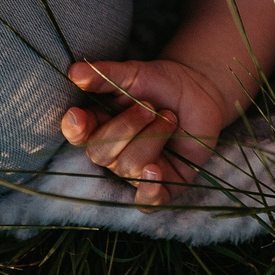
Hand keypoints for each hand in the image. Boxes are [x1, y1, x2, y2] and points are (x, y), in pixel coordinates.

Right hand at [60, 56, 235, 207]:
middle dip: (126, 128)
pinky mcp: (164, 186)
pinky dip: (149, 190)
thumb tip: (74, 72)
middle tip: (150, 106)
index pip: (78, 135)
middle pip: (102, 154)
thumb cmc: (161, 84)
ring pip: (129, 168)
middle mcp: (113, 154)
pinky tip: (155, 171)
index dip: (75, 129)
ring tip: (169, 118)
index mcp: (99, 126)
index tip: (78, 114)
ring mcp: (136, 172)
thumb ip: (104, 75)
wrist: (200, 91)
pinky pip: (147, 201)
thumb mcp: (133, 74)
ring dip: (152, 138)